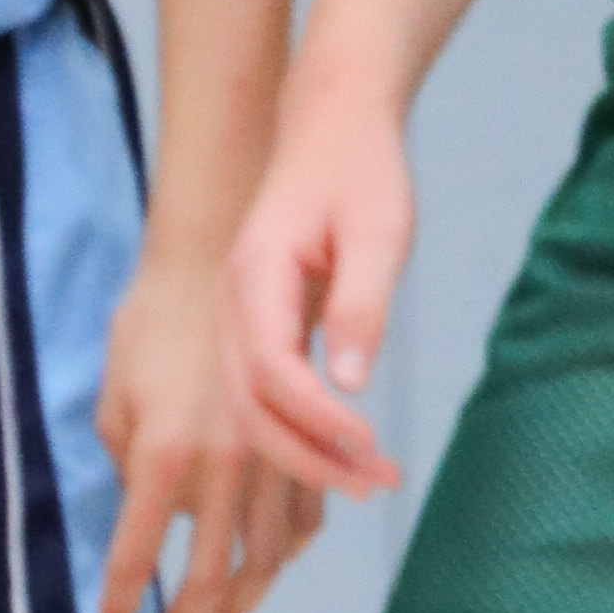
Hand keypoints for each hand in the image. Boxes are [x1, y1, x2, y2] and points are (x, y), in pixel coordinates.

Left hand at [96, 244, 322, 612]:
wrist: (221, 264)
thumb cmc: (151, 327)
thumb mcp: (115, 398)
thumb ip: (124, 463)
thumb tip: (144, 510)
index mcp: (162, 456)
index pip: (138, 553)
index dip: (124, 603)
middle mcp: (222, 466)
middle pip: (212, 571)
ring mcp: (269, 457)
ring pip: (268, 553)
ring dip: (245, 597)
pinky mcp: (301, 441)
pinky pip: (304, 513)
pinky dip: (288, 548)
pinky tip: (272, 568)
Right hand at [224, 80, 413, 503]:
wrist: (330, 128)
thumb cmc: (360, 171)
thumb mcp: (380, 231)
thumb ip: (362, 305)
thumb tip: (350, 385)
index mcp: (254, 275)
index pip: (269, 368)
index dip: (314, 416)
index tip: (368, 443)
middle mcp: (233, 304)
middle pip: (247, 403)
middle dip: (306, 454)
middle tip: (373, 484)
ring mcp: (237, 317)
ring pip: (251, 406)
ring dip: (305, 450)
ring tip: (369, 478)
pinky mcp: (257, 324)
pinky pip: (263, 391)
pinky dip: (300, 428)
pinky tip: (343, 447)